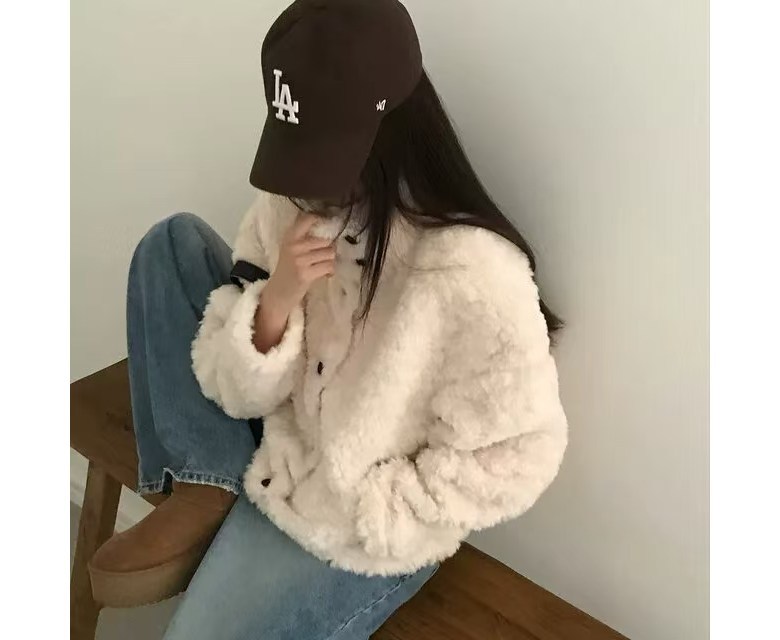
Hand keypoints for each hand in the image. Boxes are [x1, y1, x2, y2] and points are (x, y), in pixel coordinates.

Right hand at [252, 213, 334, 352]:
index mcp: (289, 237)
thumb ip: (305, 238)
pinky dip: (330, 271)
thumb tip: (331, 230)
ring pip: (330, 253)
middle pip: (326, 240)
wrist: (278, 293)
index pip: (307, 219)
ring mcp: (300, 260)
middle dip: (329, 249)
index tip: (328, 222)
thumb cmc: (288, 270)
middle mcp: (294, 245)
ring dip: (330, 261)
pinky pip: (329, 266)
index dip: (321, 218)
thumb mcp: (291, 249)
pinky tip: (325, 274)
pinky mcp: (306, 274)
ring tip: (322, 267)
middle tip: (323, 257)